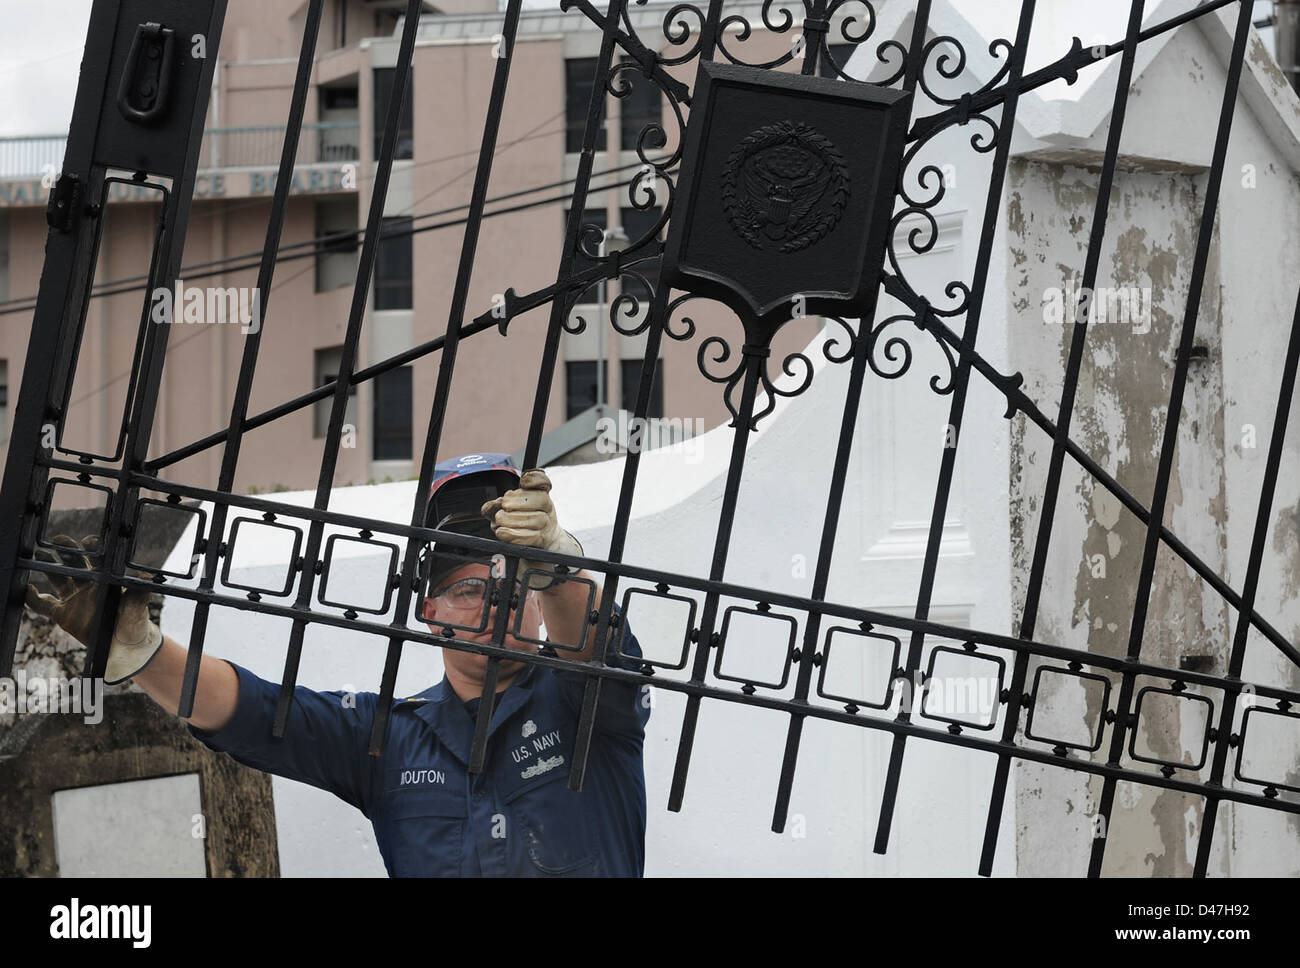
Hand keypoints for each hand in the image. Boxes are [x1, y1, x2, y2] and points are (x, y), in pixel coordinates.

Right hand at [24, 534, 162, 684]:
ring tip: (39, 554)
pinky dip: (32, 598)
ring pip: (58, 578)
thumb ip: (139, 594)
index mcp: (107, 581)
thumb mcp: (138, 609)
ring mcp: (74, 599)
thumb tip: (147, 578)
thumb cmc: (135, 625)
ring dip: (49, 566)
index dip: (93, 550)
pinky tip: (26, 589)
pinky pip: (43, 605)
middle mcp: (89, 586)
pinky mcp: (63, 614)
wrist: (126, 648)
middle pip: (75, 564)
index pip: (98, 560)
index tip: (88, 541)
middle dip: (67, 550)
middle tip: (59, 539)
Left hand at [480, 469, 582, 589]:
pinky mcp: (543, 540)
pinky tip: (502, 532)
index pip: (543, 482)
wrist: (540, 541)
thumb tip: (488, 508)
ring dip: (514, 519)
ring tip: (500, 520)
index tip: (523, 481)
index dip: (535, 479)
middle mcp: (548, 508)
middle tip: (504, 506)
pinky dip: (514, 535)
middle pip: (540, 500)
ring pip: (536, 519)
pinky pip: (531, 537)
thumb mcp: (511, 509)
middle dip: (519, 501)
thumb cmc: (523, 520)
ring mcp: (548, 525)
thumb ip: (498, 505)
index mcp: (541, 494)